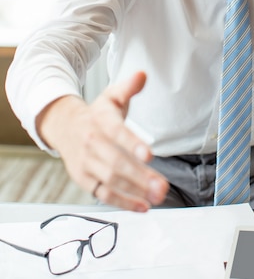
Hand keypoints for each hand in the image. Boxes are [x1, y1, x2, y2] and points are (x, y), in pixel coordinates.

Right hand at [36, 71, 168, 211]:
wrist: (64, 127)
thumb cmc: (96, 114)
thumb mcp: (112, 96)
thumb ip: (129, 87)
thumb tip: (143, 74)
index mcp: (100, 121)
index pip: (117, 133)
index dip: (132, 144)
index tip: (149, 154)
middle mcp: (92, 144)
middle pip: (116, 163)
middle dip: (140, 176)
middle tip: (162, 185)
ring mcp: (87, 164)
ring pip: (111, 181)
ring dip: (135, 192)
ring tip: (158, 196)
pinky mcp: (85, 180)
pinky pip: (103, 195)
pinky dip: (123, 202)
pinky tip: (143, 206)